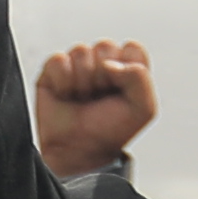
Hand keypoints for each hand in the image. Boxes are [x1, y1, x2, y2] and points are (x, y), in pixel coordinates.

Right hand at [33, 39, 157, 178]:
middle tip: (99, 97)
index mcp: (127, 68)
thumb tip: (109, 64)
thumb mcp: (143, 109)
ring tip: (82, 99)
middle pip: (105, 46)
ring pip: (80, 51)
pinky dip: (62, 81)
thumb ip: (140, 78)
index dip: (127, 69)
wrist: (78, 152)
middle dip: (103, 77)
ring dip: (82, 82)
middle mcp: (103, 63)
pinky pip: (58, 60)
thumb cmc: (110, 132)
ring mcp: (77, 65)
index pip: (132, 48)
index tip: (121, 92)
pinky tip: (65, 96)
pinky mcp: (54, 70)